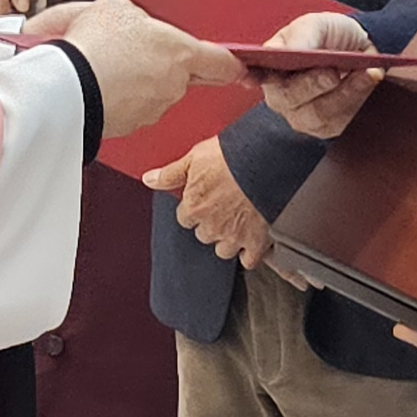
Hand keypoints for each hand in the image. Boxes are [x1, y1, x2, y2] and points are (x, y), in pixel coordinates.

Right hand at [52, 0, 240, 134]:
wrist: (63, 86)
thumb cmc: (91, 45)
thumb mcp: (116, 8)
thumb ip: (136, 17)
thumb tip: (132, 22)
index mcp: (180, 53)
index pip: (222, 63)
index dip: (232, 64)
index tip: (240, 67)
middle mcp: (173, 86)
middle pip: (182, 75)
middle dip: (161, 63)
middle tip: (133, 50)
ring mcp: (152, 109)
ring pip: (152, 92)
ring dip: (135, 80)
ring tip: (103, 64)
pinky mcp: (129, 126)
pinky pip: (130, 108)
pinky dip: (117, 97)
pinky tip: (95, 83)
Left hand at [145, 136, 271, 266]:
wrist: (268, 161)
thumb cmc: (233, 156)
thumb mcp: (195, 157)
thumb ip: (170, 173)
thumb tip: (149, 180)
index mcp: (194, 207)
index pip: (185, 218)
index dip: (195, 208)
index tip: (205, 200)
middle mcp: (212, 226)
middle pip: (204, 234)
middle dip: (212, 223)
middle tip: (224, 207)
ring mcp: (234, 236)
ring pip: (223, 250)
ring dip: (228, 239)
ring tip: (239, 222)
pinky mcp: (257, 242)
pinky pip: (248, 260)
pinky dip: (250, 253)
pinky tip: (253, 241)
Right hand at [255, 12, 382, 138]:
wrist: (360, 47)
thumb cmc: (330, 36)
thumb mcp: (316, 25)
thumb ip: (302, 36)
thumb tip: (290, 51)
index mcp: (269, 68)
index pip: (252, 75)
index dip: (250, 76)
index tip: (251, 75)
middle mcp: (281, 97)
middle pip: (289, 99)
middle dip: (313, 84)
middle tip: (333, 71)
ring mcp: (304, 116)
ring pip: (320, 114)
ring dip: (346, 92)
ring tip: (366, 72)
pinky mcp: (330, 127)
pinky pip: (343, 121)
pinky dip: (360, 100)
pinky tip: (370, 80)